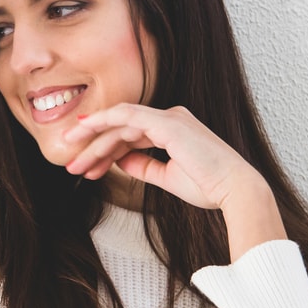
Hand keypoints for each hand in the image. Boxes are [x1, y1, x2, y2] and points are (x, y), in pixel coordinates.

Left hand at [63, 104, 284, 257]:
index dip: (105, 151)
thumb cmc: (209, 186)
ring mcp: (169, 118)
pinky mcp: (168, 122)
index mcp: (172, 129)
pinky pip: (127, 116)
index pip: (130, 136)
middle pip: (121, 129)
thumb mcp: (166, 177)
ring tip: (74, 164)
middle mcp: (170, 118)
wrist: (235, 190)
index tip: (86, 166)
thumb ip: (143, 166)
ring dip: (93, 143)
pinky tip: (85, 130)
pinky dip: (104, 121)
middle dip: (93, 148)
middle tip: (71, 166)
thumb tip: (119, 161)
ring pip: (119, 124)